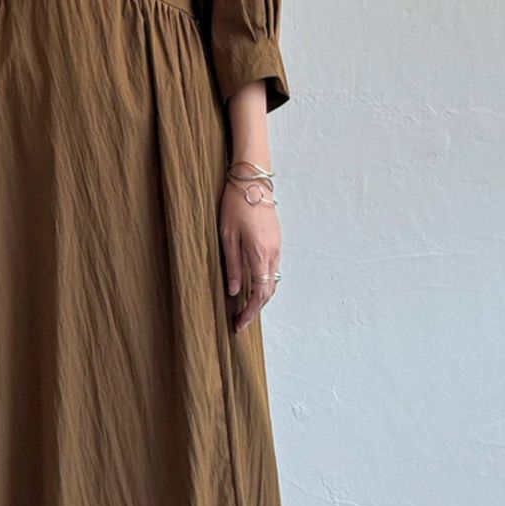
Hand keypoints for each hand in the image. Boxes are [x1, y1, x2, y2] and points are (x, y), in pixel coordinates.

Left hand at [219, 179, 281, 333]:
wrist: (252, 180)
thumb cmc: (235, 205)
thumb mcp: (227, 237)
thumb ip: (232, 265)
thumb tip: (235, 291)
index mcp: (259, 253)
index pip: (259, 293)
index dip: (250, 312)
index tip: (238, 325)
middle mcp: (273, 252)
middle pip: (269, 290)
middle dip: (255, 308)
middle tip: (239, 320)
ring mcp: (277, 246)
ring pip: (272, 280)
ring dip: (260, 296)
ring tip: (244, 307)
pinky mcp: (276, 240)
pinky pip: (272, 268)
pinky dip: (264, 281)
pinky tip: (251, 285)